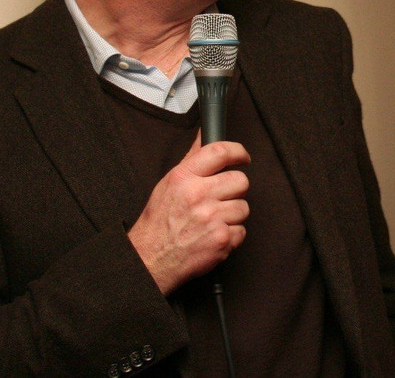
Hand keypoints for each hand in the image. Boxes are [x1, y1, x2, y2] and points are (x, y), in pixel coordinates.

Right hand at [128, 135, 249, 294]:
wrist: (151, 259)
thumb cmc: (159, 222)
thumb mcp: (170, 183)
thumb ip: (192, 159)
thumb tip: (204, 135)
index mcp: (184, 178)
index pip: (220, 152)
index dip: (238, 152)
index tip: (243, 157)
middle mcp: (198, 196)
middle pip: (240, 181)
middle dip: (234, 190)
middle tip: (220, 198)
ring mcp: (212, 218)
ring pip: (243, 207)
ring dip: (232, 215)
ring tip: (212, 220)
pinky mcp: (221, 240)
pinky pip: (242, 230)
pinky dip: (231, 235)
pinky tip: (213, 235)